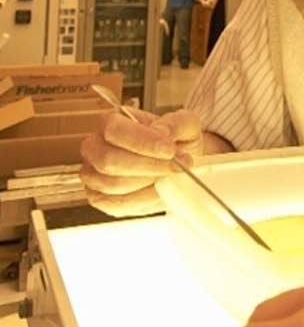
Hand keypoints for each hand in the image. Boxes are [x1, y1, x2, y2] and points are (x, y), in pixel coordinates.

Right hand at [80, 107, 202, 215]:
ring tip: (171, 176)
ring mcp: (94, 175)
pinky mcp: (101, 199)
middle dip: (149, 166)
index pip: (116, 131)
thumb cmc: (177, 141)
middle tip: (176, 166)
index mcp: (112, 122)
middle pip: (110, 161)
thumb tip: (161, 132)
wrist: (180, 163)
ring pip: (113, 184)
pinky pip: (117, 204)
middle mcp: (96, 147)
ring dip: (148, 182)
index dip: (143, 142)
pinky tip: (160, 189)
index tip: (169, 150)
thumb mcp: (186, 124)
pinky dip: (143, 199)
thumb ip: (176, 123)